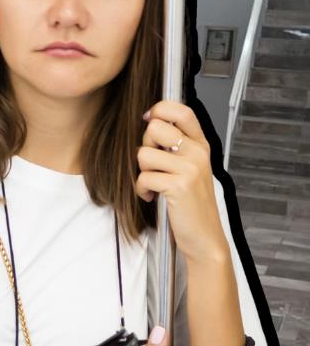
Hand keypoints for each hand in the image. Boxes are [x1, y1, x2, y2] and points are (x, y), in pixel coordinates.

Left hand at [136, 100, 229, 265]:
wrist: (204, 236)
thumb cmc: (191, 203)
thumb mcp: (189, 168)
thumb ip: (175, 145)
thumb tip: (149, 121)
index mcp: (201, 145)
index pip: (182, 110)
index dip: (160, 109)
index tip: (149, 119)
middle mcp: (198, 153)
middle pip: (154, 128)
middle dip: (145, 147)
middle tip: (154, 166)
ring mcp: (190, 168)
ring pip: (143, 154)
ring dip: (142, 172)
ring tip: (155, 184)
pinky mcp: (179, 185)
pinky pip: (143, 178)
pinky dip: (141, 190)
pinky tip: (152, 197)